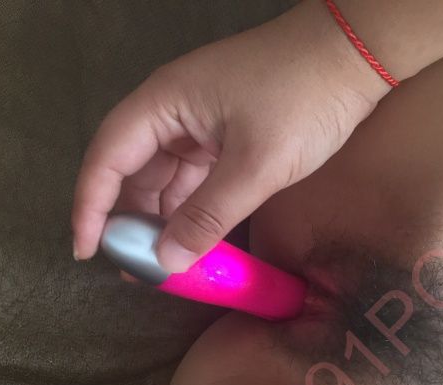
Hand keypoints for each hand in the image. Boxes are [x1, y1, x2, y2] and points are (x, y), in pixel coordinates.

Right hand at [71, 0, 388, 272]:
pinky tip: (196, 240)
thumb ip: (209, 216)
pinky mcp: (228, 135)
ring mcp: (202, 124)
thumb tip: (167, 261)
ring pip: (168, 179)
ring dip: (165, 220)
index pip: (107, 158)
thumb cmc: (302, 99)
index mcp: (164, 105)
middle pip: (134, 171)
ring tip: (166, 265)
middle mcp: (173, 113)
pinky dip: (195, 209)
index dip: (91, 206)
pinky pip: (198, 179)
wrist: (354, 56)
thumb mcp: (255, 164)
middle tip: (138, 270)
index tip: (87, 251)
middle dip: (132, 221)